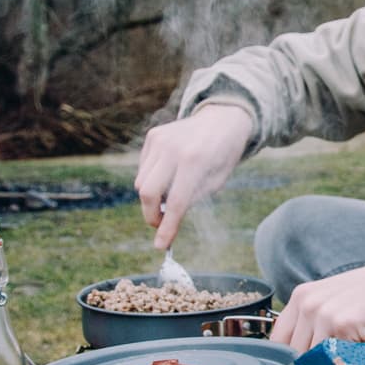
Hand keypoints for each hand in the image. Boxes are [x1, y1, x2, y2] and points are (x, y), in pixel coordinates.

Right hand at [135, 104, 253, 247]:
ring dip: (153, 197)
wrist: (223, 118)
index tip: (160, 246)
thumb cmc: (223, 154)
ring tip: (172, 193)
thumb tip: (167, 222)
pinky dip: (153, 179)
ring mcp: (160, 140)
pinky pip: (144, 168)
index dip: (167, 227)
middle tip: (161, 223)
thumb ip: (190, 200)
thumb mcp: (216, 181)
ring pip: (142, 182)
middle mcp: (173, 148)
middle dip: (151, 214)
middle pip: (147, 192)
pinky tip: (170, 173)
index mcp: (195, 161)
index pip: (176, 202)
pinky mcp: (153, 136)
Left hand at [268, 251, 364, 352]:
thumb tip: (301, 361)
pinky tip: (356, 360)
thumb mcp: (335, 302)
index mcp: (301, 296)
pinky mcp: (342, 326)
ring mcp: (323, 314)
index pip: (277, 341)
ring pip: (311, 361)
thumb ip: (314, 324)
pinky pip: (332, 359)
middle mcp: (307, 304)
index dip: (285, 362)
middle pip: (292, 355)